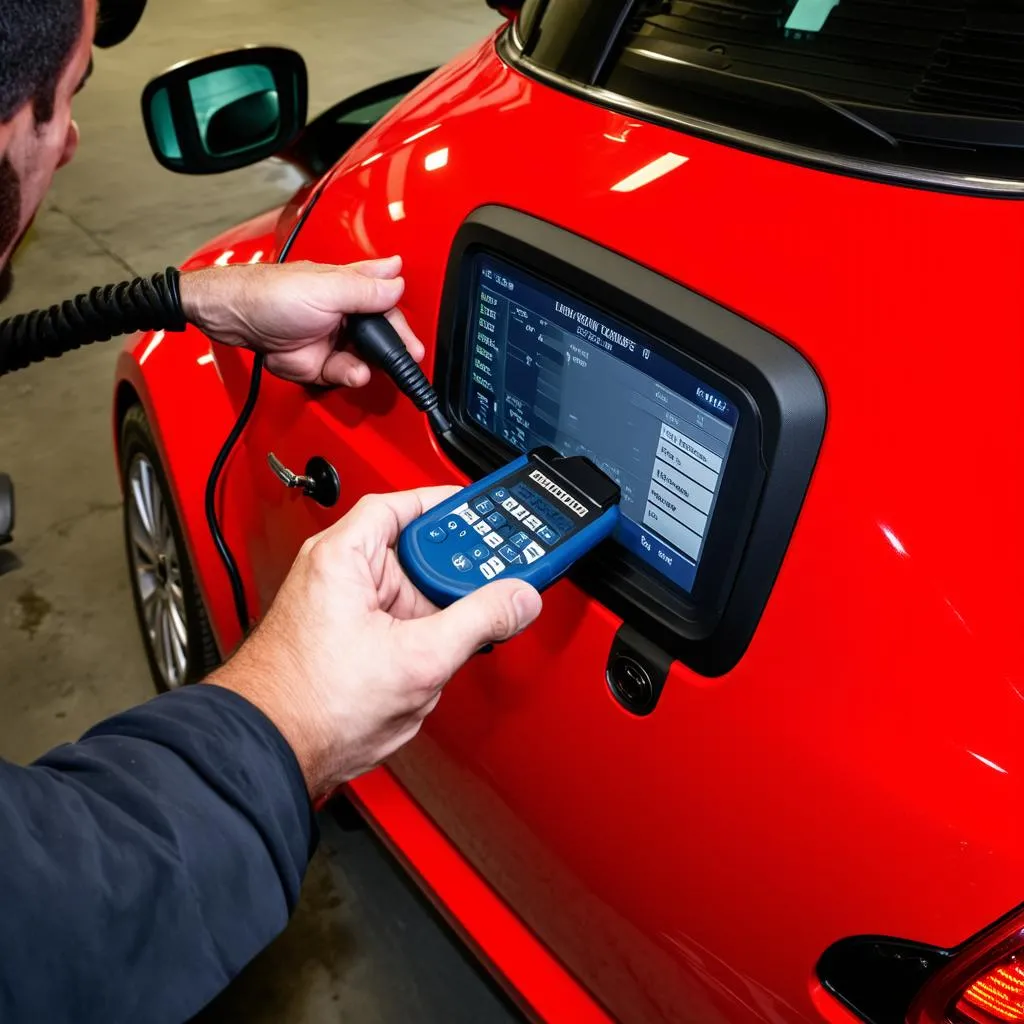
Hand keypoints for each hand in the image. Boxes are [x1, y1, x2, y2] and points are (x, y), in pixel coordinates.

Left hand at [180, 257, 424, 386]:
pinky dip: (347, 376)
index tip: (416, 340)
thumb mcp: (324, 288)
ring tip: (365, 368)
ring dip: (368, 366)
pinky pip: (341, 375)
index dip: (401, 321)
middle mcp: (342, 313)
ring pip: (363, 359)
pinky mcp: (317, 364)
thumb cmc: (268, 293)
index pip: (386, 303)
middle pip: (380, 337)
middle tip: (408, 360)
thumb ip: (364, 289)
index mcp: (348, 287)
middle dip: (393, 350)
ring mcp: (330, 340)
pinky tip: (350, 373)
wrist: (231, 318)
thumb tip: (397, 281)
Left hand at [206, 488, 542, 799]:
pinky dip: (421, 645)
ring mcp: (343, 610)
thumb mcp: (418, 658)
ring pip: (412, 599)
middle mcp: (338, 576)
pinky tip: (424, 670)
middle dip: (449, 581)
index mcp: (342, 556)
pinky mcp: (348, 643)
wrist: (272, 754)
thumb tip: (517, 598)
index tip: (485, 513)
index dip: (447, 505)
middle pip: (415, 555)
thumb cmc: (309, 703)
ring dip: (436, 623)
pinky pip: (400, 629)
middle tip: (487, 589)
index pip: (402, 505)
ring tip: (443, 649)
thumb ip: (478, 621)